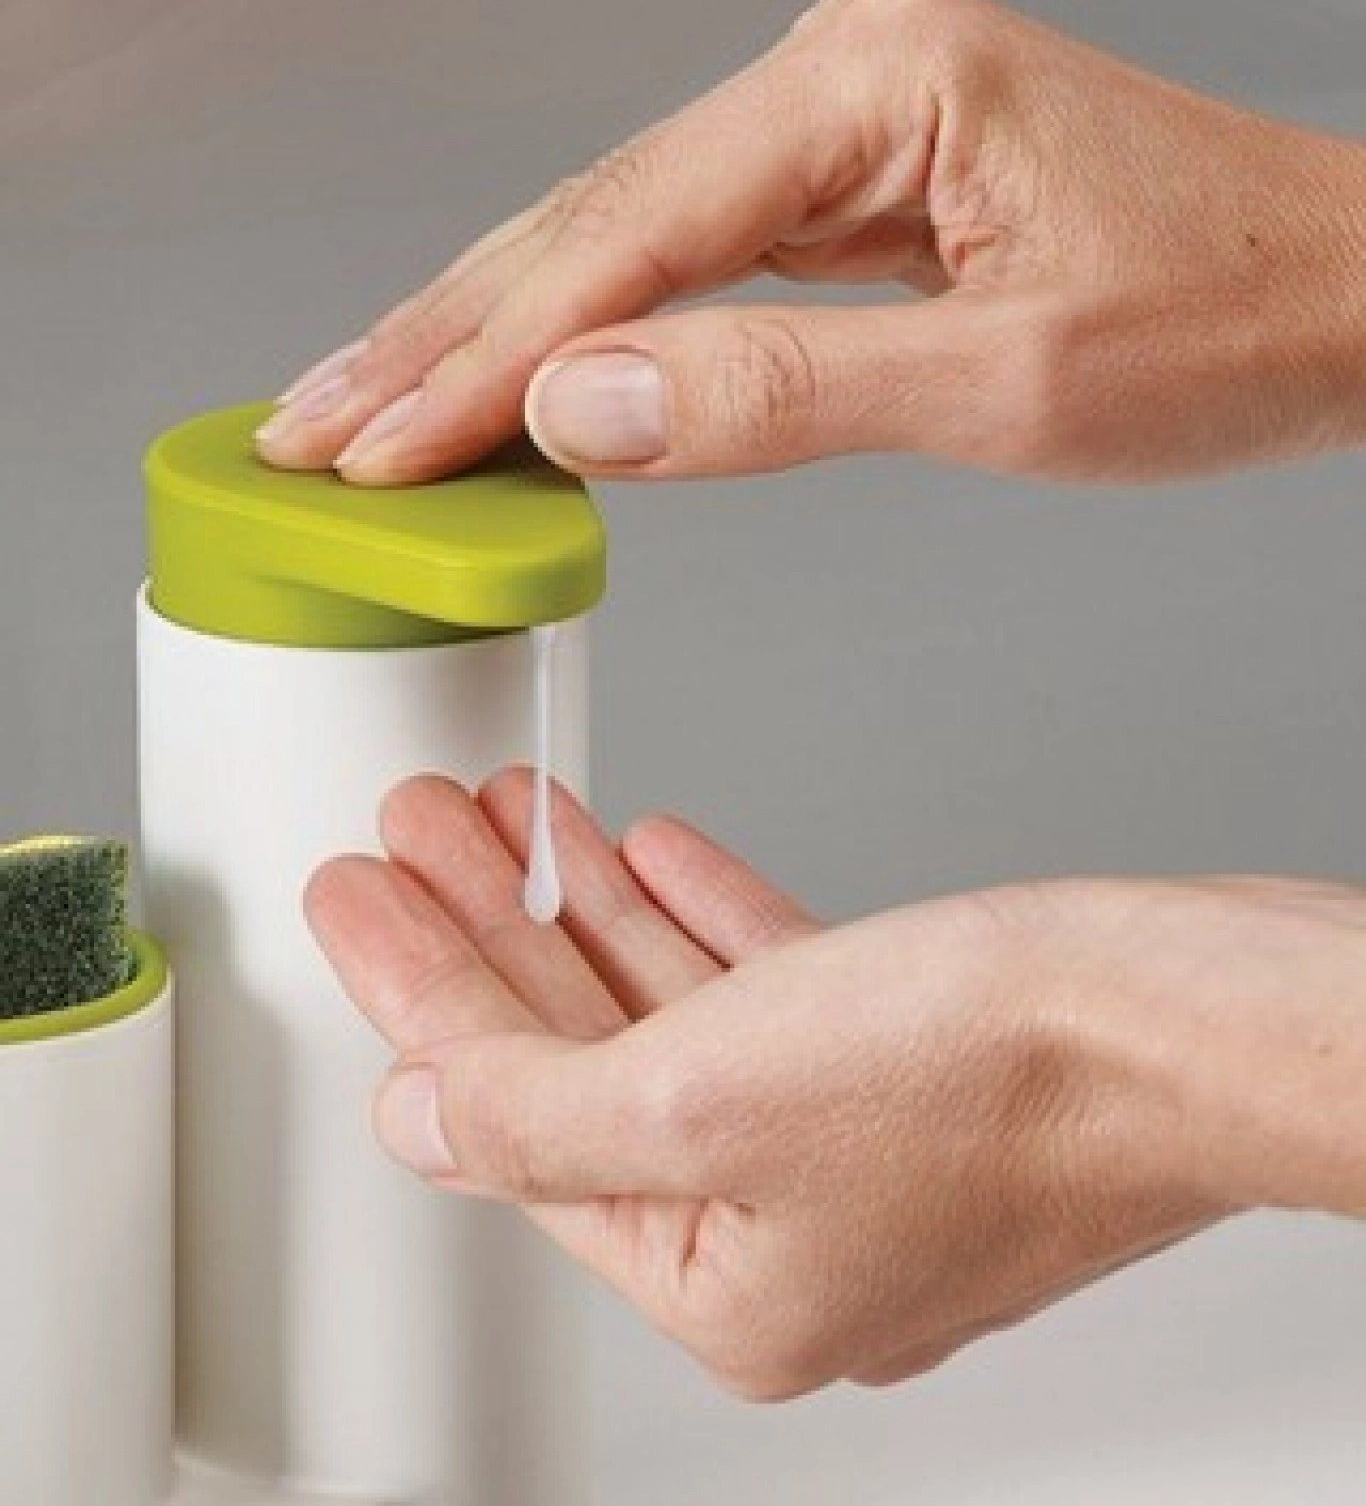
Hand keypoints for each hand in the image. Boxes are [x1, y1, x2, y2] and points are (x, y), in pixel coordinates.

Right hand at [256, 0, 1365, 487]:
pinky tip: (513, 376)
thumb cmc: (1228, 321)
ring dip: (489, 333)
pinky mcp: (850, 184)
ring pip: (618, 239)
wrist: (1344, 292)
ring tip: (367, 405)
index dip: (484, 357)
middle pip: (589, 218)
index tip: (376, 444)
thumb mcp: (1007, 380)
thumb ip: (783, 393)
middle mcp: (836, 77)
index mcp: (872, 82)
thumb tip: (584, 405)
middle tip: (314, 426)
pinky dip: (588, 333)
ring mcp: (837, 127)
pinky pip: (683, 261)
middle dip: (442, 336)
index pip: (624, 237)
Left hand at [305, 771, 1365, 1398]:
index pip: (509, 1121)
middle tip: (411, 832)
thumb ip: (532, 1115)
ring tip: (502, 815)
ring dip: (578, 905)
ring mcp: (847, 1146)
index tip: (355, 896)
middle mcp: (784, 1232)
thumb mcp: (707, 1096)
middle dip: (487, 931)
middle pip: (581, 1059)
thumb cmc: (998, 1076)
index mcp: (723, 1286)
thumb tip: (417, 1119)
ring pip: (666, 1010)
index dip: (415, 992)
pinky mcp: (901, 1067)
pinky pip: (756, 988)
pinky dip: (691, 918)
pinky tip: (636, 851)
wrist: (1186, 1016)